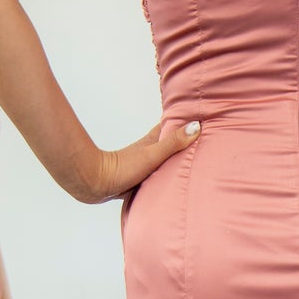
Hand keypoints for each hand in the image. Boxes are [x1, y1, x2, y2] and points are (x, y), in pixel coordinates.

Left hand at [81, 117, 201, 203]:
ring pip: (164, 157)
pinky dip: (168, 172)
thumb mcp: (152, 155)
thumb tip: (196, 126)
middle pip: (170, 141)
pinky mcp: (139, 178)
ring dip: (176, 156)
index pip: (171, 125)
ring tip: (193, 158)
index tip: (200, 115)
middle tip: (202, 136)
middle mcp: (149, 150)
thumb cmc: (122, 168)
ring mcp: (143, 164)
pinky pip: (159, 173)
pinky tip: (174, 178)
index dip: (185, 120)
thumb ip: (173, 143)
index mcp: (153, 140)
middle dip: (184, 138)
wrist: (96, 183)